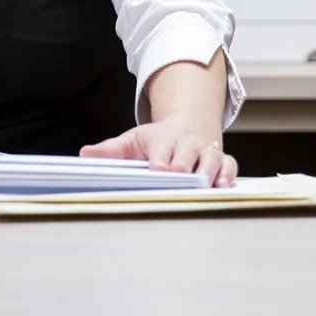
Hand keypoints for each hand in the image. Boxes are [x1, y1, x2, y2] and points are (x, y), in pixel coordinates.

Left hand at [81, 121, 237, 186]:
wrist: (184, 129)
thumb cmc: (156, 140)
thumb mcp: (131, 141)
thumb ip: (110, 150)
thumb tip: (85, 154)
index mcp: (164, 138)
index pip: (162, 150)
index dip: (160, 161)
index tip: (157, 171)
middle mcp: (187, 143)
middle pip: (188, 154)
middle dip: (184, 166)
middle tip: (180, 178)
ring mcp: (206, 151)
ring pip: (211, 159)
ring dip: (208, 172)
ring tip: (204, 185)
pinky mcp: (222, 160)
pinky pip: (229, 166)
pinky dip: (228, 175)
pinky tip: (222, 186)